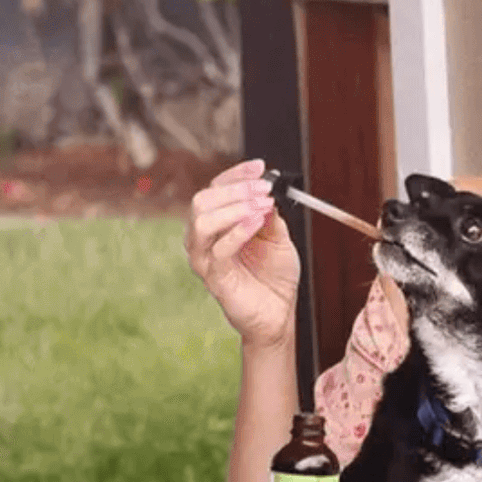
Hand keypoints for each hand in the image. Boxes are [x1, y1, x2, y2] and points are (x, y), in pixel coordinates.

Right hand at [186, 160, 301, 348]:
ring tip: (261, 206)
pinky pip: (217, 250)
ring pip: (202, 220)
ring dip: (234, 207)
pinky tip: (256, 222)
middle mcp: (203, 238)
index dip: (237, 175)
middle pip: (203, 200)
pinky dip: (237, 231)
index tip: (261, 167)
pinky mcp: (213, 277)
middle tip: (264, 190)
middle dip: (236, 190)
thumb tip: (266, 189)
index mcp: (217, 223)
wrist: (279, 313)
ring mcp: (204, 258)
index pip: (215, 188)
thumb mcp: (277, 237)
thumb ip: (269, 214)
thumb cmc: (274, 276)